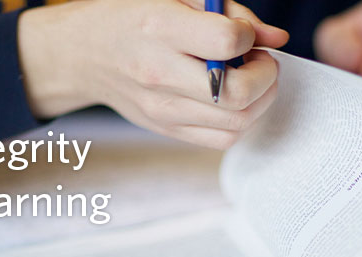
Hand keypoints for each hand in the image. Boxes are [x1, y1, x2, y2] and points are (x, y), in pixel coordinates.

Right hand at [18, 0, 288, 148]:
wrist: (84, 53)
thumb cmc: (133, 16)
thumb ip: (232, 12)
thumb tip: (277, 38)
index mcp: (159, 28)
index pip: (227, 44)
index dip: (249, 37)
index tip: (242, 34)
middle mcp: (159, 72)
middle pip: (238, 93)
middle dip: (267, 75)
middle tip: (260, 60)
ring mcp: (161, 108)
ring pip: (237, 122)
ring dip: (261, 99)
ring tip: (250, 77)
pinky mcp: (166, 129)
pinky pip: (222, 138)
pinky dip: (241, 119)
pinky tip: (233, 99)